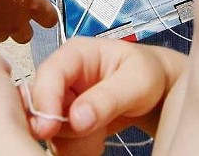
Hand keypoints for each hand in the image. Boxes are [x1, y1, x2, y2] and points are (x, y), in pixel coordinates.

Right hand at [27, 37, 182, 149]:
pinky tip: (97, 138)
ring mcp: (62, 99)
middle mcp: (63, 75)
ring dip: (73, 140)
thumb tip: (77, 119)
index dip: (44, 100)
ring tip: (101, 133)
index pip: (49, 73)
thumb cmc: (146, 74)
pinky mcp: (66, 120)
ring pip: (50, 127)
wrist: (156, 90)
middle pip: (42, 104)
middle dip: (62, 125)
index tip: (48, 129)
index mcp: (76, 53)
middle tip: (93, 133)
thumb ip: (107, 98)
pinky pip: (60, 142)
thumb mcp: (136, 81)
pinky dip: (77, 148)